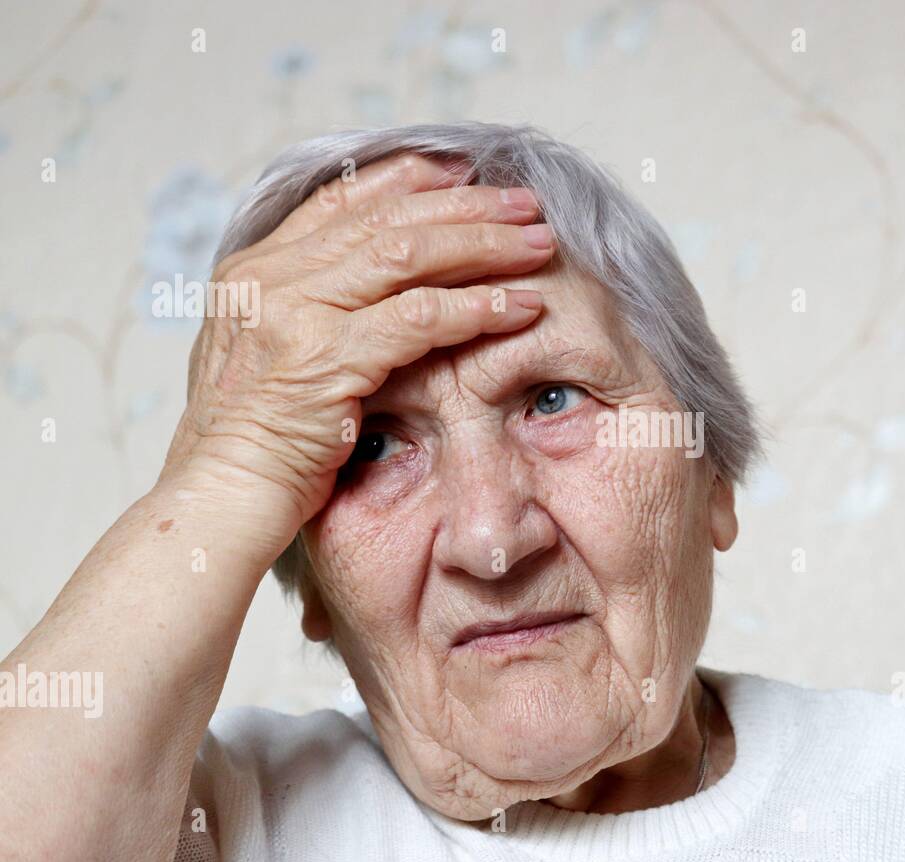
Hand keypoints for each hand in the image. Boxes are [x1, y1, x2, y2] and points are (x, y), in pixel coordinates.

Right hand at [161, 153, 554, 553]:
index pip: (342, 199)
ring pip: (408, 254)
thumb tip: (367, 281)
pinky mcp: (327, 358)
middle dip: (465, 206)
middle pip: (386, 218)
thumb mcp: (267, 354)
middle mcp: (271, 278)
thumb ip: (306, 307)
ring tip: (538, 245)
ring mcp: (294, 313)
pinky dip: (477, 307)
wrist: (217, 496)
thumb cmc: (251, 440)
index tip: (467, 173)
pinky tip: (521, 305)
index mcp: (255, 269)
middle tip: (526, 203)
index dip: (411, 180)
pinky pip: (420, 317)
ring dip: (482, 245)